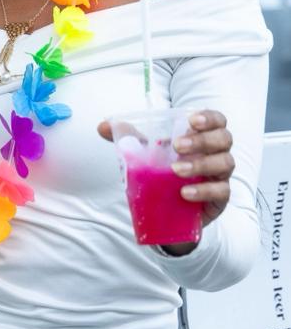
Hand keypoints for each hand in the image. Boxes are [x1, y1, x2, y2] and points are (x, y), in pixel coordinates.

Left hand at [98, 109, 233, 229]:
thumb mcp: (147, 154)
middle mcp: (217, 153)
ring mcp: (221, 176)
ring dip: (201, 164)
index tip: (191, 120)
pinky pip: (221, 191)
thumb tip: (103, 126)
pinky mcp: (220, 199)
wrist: (170, 210)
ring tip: (176, 170)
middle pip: (224, 139)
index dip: (209, 117)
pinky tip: (185, 193)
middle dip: (202, 140)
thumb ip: (129, 139)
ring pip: (225, 163)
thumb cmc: (164, 173)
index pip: (218, 120)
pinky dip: (204, 191)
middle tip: (177, 145)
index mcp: (203, 136)